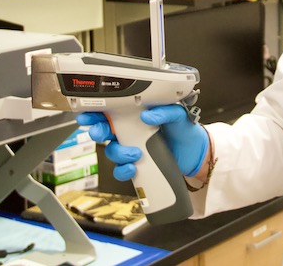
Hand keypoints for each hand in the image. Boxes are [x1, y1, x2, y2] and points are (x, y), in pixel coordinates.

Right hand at [76, 105, 208, 181]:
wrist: (195, 152)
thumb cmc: (184, 129)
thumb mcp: (178, 115)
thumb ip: (166, 111)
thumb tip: (148, 115)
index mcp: (136, 115)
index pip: (110, 111)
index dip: (95, 112)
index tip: (87, 115)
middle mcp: (130, 131)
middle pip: (104, 131)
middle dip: (97, 131)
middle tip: (102, 133)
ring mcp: (131, 149)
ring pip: (112, 151)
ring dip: (118, 153)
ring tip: (135, 154)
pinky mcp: (137, 165)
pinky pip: (121, 170)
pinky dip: (123, 171)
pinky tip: (133, 168)